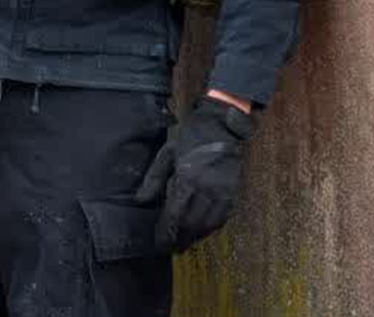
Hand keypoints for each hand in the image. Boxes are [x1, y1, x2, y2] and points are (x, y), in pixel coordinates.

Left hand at [135, 95, 256, 251]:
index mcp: (188, 178)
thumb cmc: (191, 137)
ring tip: (183, 244)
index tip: (158, 243)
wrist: (223, 125)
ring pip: (207, 225)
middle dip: (179, 239)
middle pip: (191, 224)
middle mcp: (207, 189)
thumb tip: (140, 200)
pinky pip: (221, 218)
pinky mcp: (233, 193)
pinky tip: (201, 231)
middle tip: (169, 249)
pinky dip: (210, 228)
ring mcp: (223, 193)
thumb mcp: (167, 153)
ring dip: (194, 237)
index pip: (174, 214)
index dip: (165, 232)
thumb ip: (154, 178)